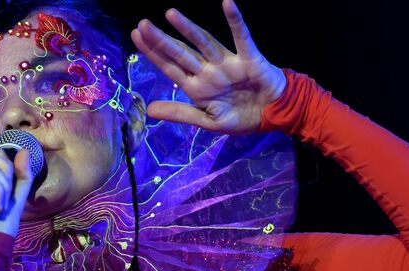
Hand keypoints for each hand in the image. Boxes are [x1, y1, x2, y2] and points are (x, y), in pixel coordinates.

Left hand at [131, 0, 287, 134]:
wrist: (273, 115)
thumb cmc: (241, 116)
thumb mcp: (208, 121)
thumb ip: (180, 113)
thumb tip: (148, 110)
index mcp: (197, 87)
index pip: (170, 67)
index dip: (153, 53)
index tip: (136, 36)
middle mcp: (209, 71)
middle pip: (181, 53)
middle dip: (162, 40)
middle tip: (143, 24)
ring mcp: (227, 63)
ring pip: (204, 43)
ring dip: (188, 29)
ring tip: (171, 14)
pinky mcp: (248, 59)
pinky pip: (242, 38)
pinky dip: (236, 21)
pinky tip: (227, 4)